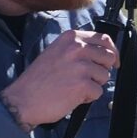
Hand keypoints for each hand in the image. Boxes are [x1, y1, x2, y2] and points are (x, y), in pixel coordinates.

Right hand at [1, 30, 117, 127]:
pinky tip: (72, 97)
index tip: (114, 60)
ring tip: (73, 88)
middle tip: (87, 79)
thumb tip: (103, 52)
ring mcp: (80, 66)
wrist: (22, 99)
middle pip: (108, 57)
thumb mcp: (56, 53)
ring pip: (105, 76)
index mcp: (70, 38)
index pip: (103, 39)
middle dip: (102, 70)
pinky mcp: (83, 84)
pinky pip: (98, 92)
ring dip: (93, 85)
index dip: (112, 51)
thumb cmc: (39, 80)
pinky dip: (88, 98)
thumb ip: (77, 49)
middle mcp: (77, 48)